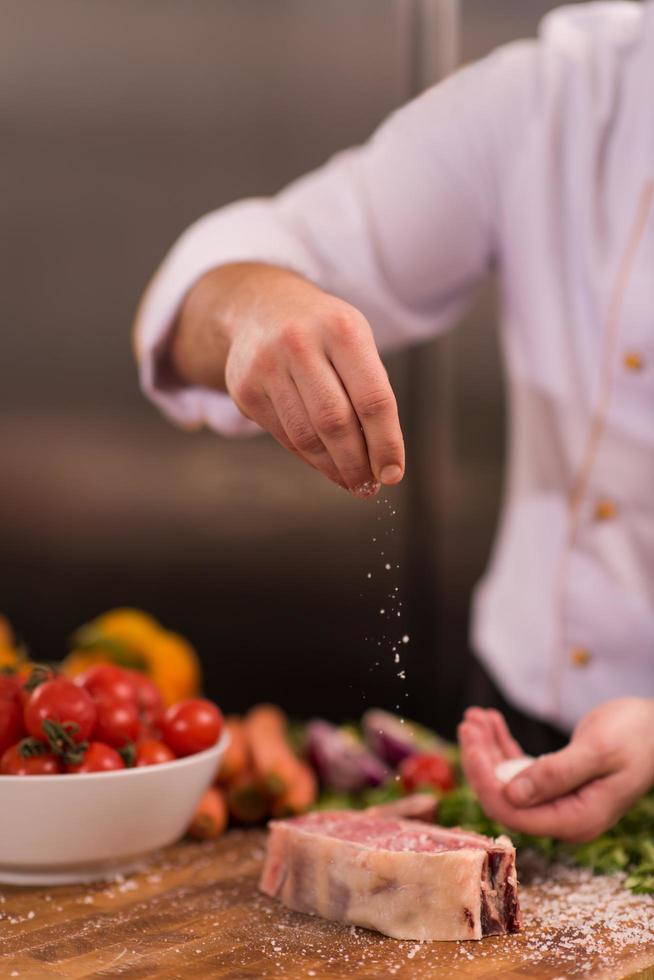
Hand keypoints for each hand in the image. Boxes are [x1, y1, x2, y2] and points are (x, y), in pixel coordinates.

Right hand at [170, 263, 404, 496]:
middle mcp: (300, 343)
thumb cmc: (324, 333)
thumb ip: (370, 392)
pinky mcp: (244, 388)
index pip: (372, 399)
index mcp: (342, 329)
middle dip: (356, 463)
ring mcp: (267, 365)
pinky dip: (308, 457)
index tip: (393, 474)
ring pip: (306, 436)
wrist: (261, 307)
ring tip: (351, 481)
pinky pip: (284, 436)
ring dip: (332, 467)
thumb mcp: (355, 342)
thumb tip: (382, 460)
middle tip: (370, 486)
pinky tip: (325, 464)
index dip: (386, 443)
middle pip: (335, 422)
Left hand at [458, 699, 653, 841]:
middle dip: (480, 760)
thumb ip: (555, 775)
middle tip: (467, 722)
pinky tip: (490, 721)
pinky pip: (520, 770)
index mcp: (576, 819)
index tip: (471, 743)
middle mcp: (564, 818)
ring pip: (508, 781)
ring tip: (474, 716)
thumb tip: (511, 794)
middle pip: (504, 798)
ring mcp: (559, 802)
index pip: (513, 811)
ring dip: (488, 748)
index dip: (484, 780)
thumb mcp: (597, 751)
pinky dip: (502, 745)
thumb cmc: (635, 736)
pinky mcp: (556, 784)